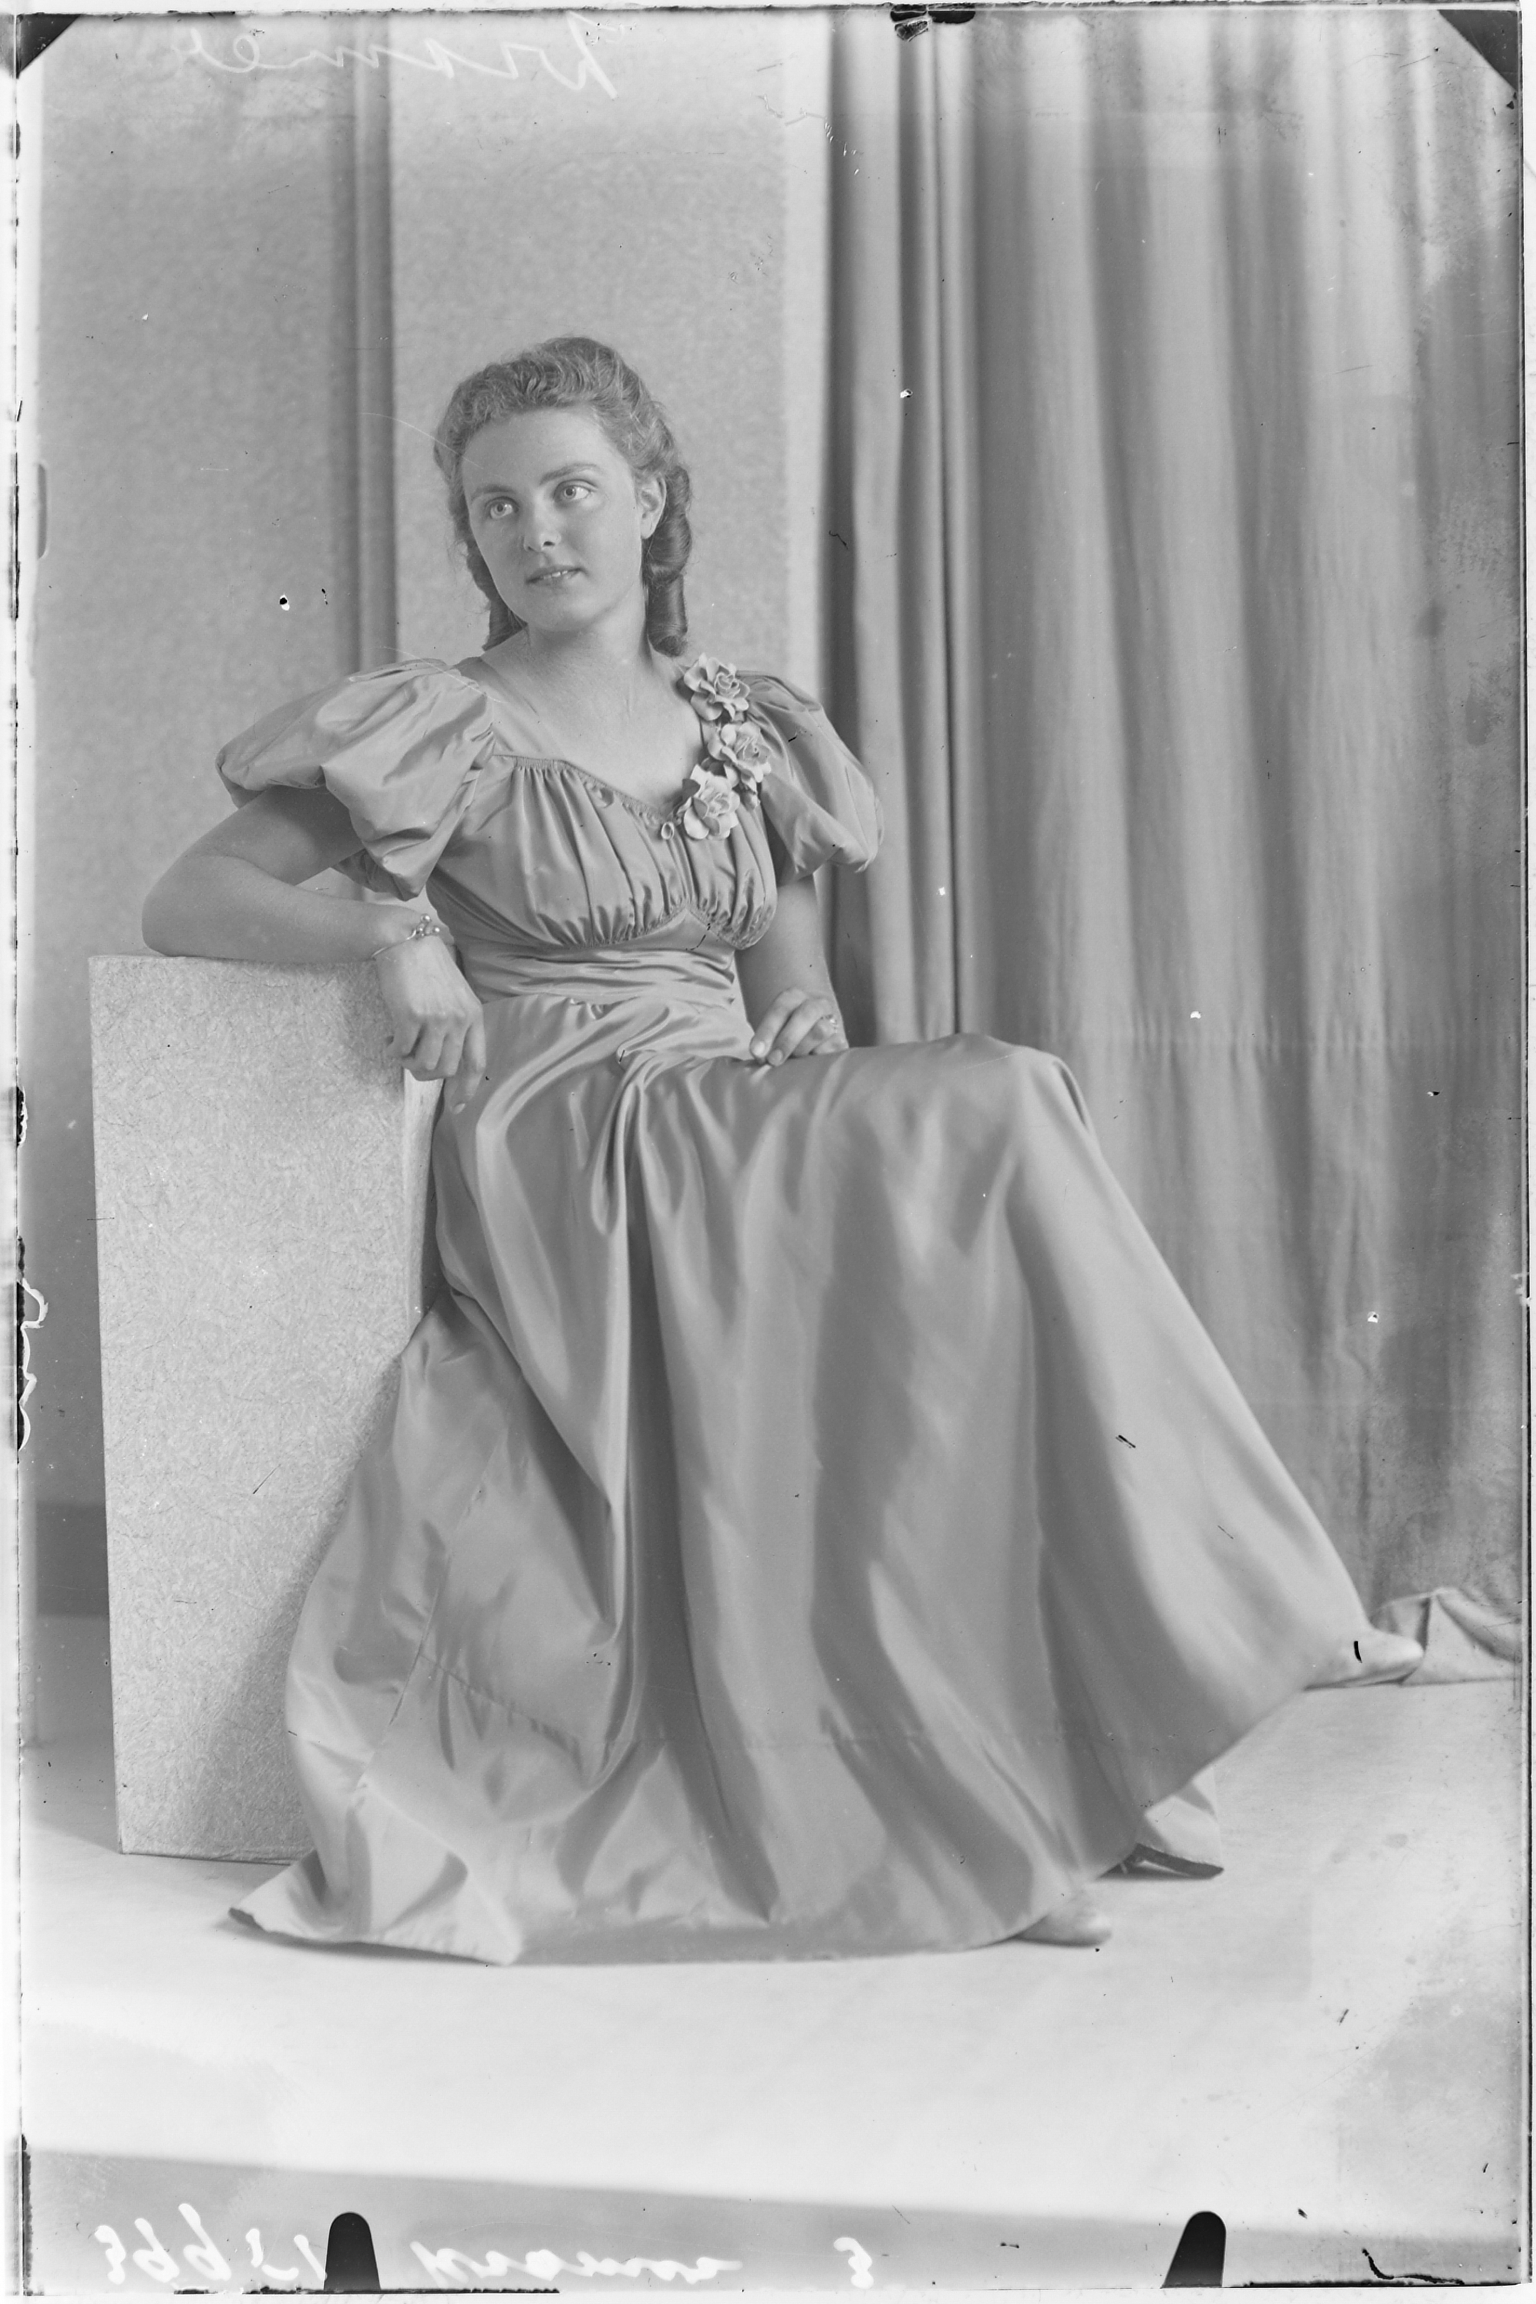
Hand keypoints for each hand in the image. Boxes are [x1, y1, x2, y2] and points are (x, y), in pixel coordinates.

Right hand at [373, 929, 486, 1109]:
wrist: (405, 941)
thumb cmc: (428, 969)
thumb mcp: (456, 995)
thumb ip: (457, 1024)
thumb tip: (447, 1061)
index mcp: (473, 1015)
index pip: (477, 1062)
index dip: (468, 1089)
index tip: (457, 1105)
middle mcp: (459, 1019)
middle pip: (447, 1069)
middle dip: (427, 1075)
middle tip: (412, 1062)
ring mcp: (436, 1019)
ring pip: (424, 1065)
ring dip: (408, 1063)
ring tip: (400, 1048)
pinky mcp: (411, 1016)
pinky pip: (402, 1051)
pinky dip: (393, 1051)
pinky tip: (388, 1039)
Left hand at [748, 988, 847, 1065]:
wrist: (807, 1038)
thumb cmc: (780, 1037)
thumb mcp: (770, 1034)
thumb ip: (764, 1043)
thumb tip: (762, 1056)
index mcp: (793, 997)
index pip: (781, 1008)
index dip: (768, 1030)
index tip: (756, 1051)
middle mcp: (816, 1004)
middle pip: (805, 1015)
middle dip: (787, 1039)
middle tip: (774, 1060)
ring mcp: (832, 1020)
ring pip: (821, 1030)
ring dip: (803, 1048)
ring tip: (792, 1059)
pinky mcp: (841, 1040)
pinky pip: (832, 1048)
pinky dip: (817, 1057)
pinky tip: (808, 1062)